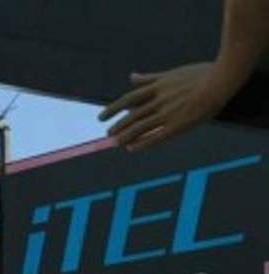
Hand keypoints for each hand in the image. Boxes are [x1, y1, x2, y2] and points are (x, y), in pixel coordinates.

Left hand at [99, 63, 232, 149]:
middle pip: (133, 114)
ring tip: (115, 142)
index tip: (102, 116)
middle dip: (118, 125)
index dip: (114, 108)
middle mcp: (160, 99)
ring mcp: (168, 112)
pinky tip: (131, 149)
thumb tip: (130, 76)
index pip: (130, 98)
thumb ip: (150, 78)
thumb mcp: (172, 72)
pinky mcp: (178, 124)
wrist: (222, 79)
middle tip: (108, 133)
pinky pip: (155, 136)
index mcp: (159, 86)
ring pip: (140, 126)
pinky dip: (142, 143)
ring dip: (125, 135)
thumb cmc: (202, 74)